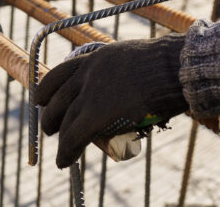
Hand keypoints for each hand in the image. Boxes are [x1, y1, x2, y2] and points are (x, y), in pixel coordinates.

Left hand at [34, 34, 187, 167]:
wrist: (177, 67)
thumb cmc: (170, 64)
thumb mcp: (137, 59)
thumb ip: (123, 72)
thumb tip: (127, 87)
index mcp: (97, 57)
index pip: (58, 74)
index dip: (46, 90)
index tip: (42, 100)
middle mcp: (88, 74)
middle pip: (55, 100)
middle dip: (50, 117)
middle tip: (53, 127)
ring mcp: (91, 94)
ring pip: (64, 122)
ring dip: (61, 139)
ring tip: (64, 151)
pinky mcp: (96, 115)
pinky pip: (72, 139)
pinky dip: (66, 153)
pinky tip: (64, 161)